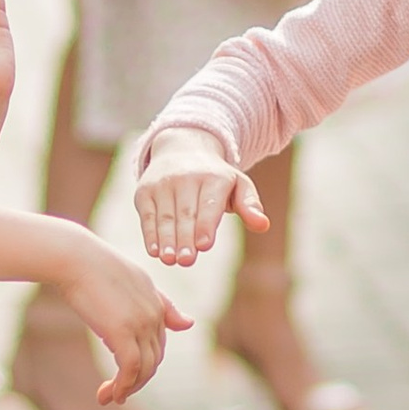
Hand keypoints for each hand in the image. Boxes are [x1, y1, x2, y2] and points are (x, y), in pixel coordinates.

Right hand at [52, 236, 190, 403]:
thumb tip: (189, 324)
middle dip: (137, 381)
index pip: (158, 344)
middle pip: (154, 360)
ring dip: (127, 388)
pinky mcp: (122, 331)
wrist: (74, 258)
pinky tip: (108, 393)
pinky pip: (129, 368)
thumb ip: (161, 304)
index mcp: (156, 302)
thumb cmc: (93, 267)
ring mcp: (140, 323)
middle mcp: (153, 314)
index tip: (125, 377)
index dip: (144, 364)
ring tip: (108, 397)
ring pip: (144, 368)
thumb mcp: (134, 282)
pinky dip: (121, 385)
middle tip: (116, 394)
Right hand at [137, 128, 268, 268]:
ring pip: (165, 216)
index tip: (204, 245)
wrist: (181, 149)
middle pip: (185, 213)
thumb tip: (263, 225)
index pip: (209, 204)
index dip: (205, 224)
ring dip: (166, 239)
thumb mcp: (238, 184)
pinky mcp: (145, 190)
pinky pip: (147, 215)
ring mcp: (163, 183)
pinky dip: (150, 234)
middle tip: (187, 260)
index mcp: (214, 178)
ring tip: (169, 260)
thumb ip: (250, 205)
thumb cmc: (216, 178)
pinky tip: (154, 251)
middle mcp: (186, 178)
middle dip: (185, 237)